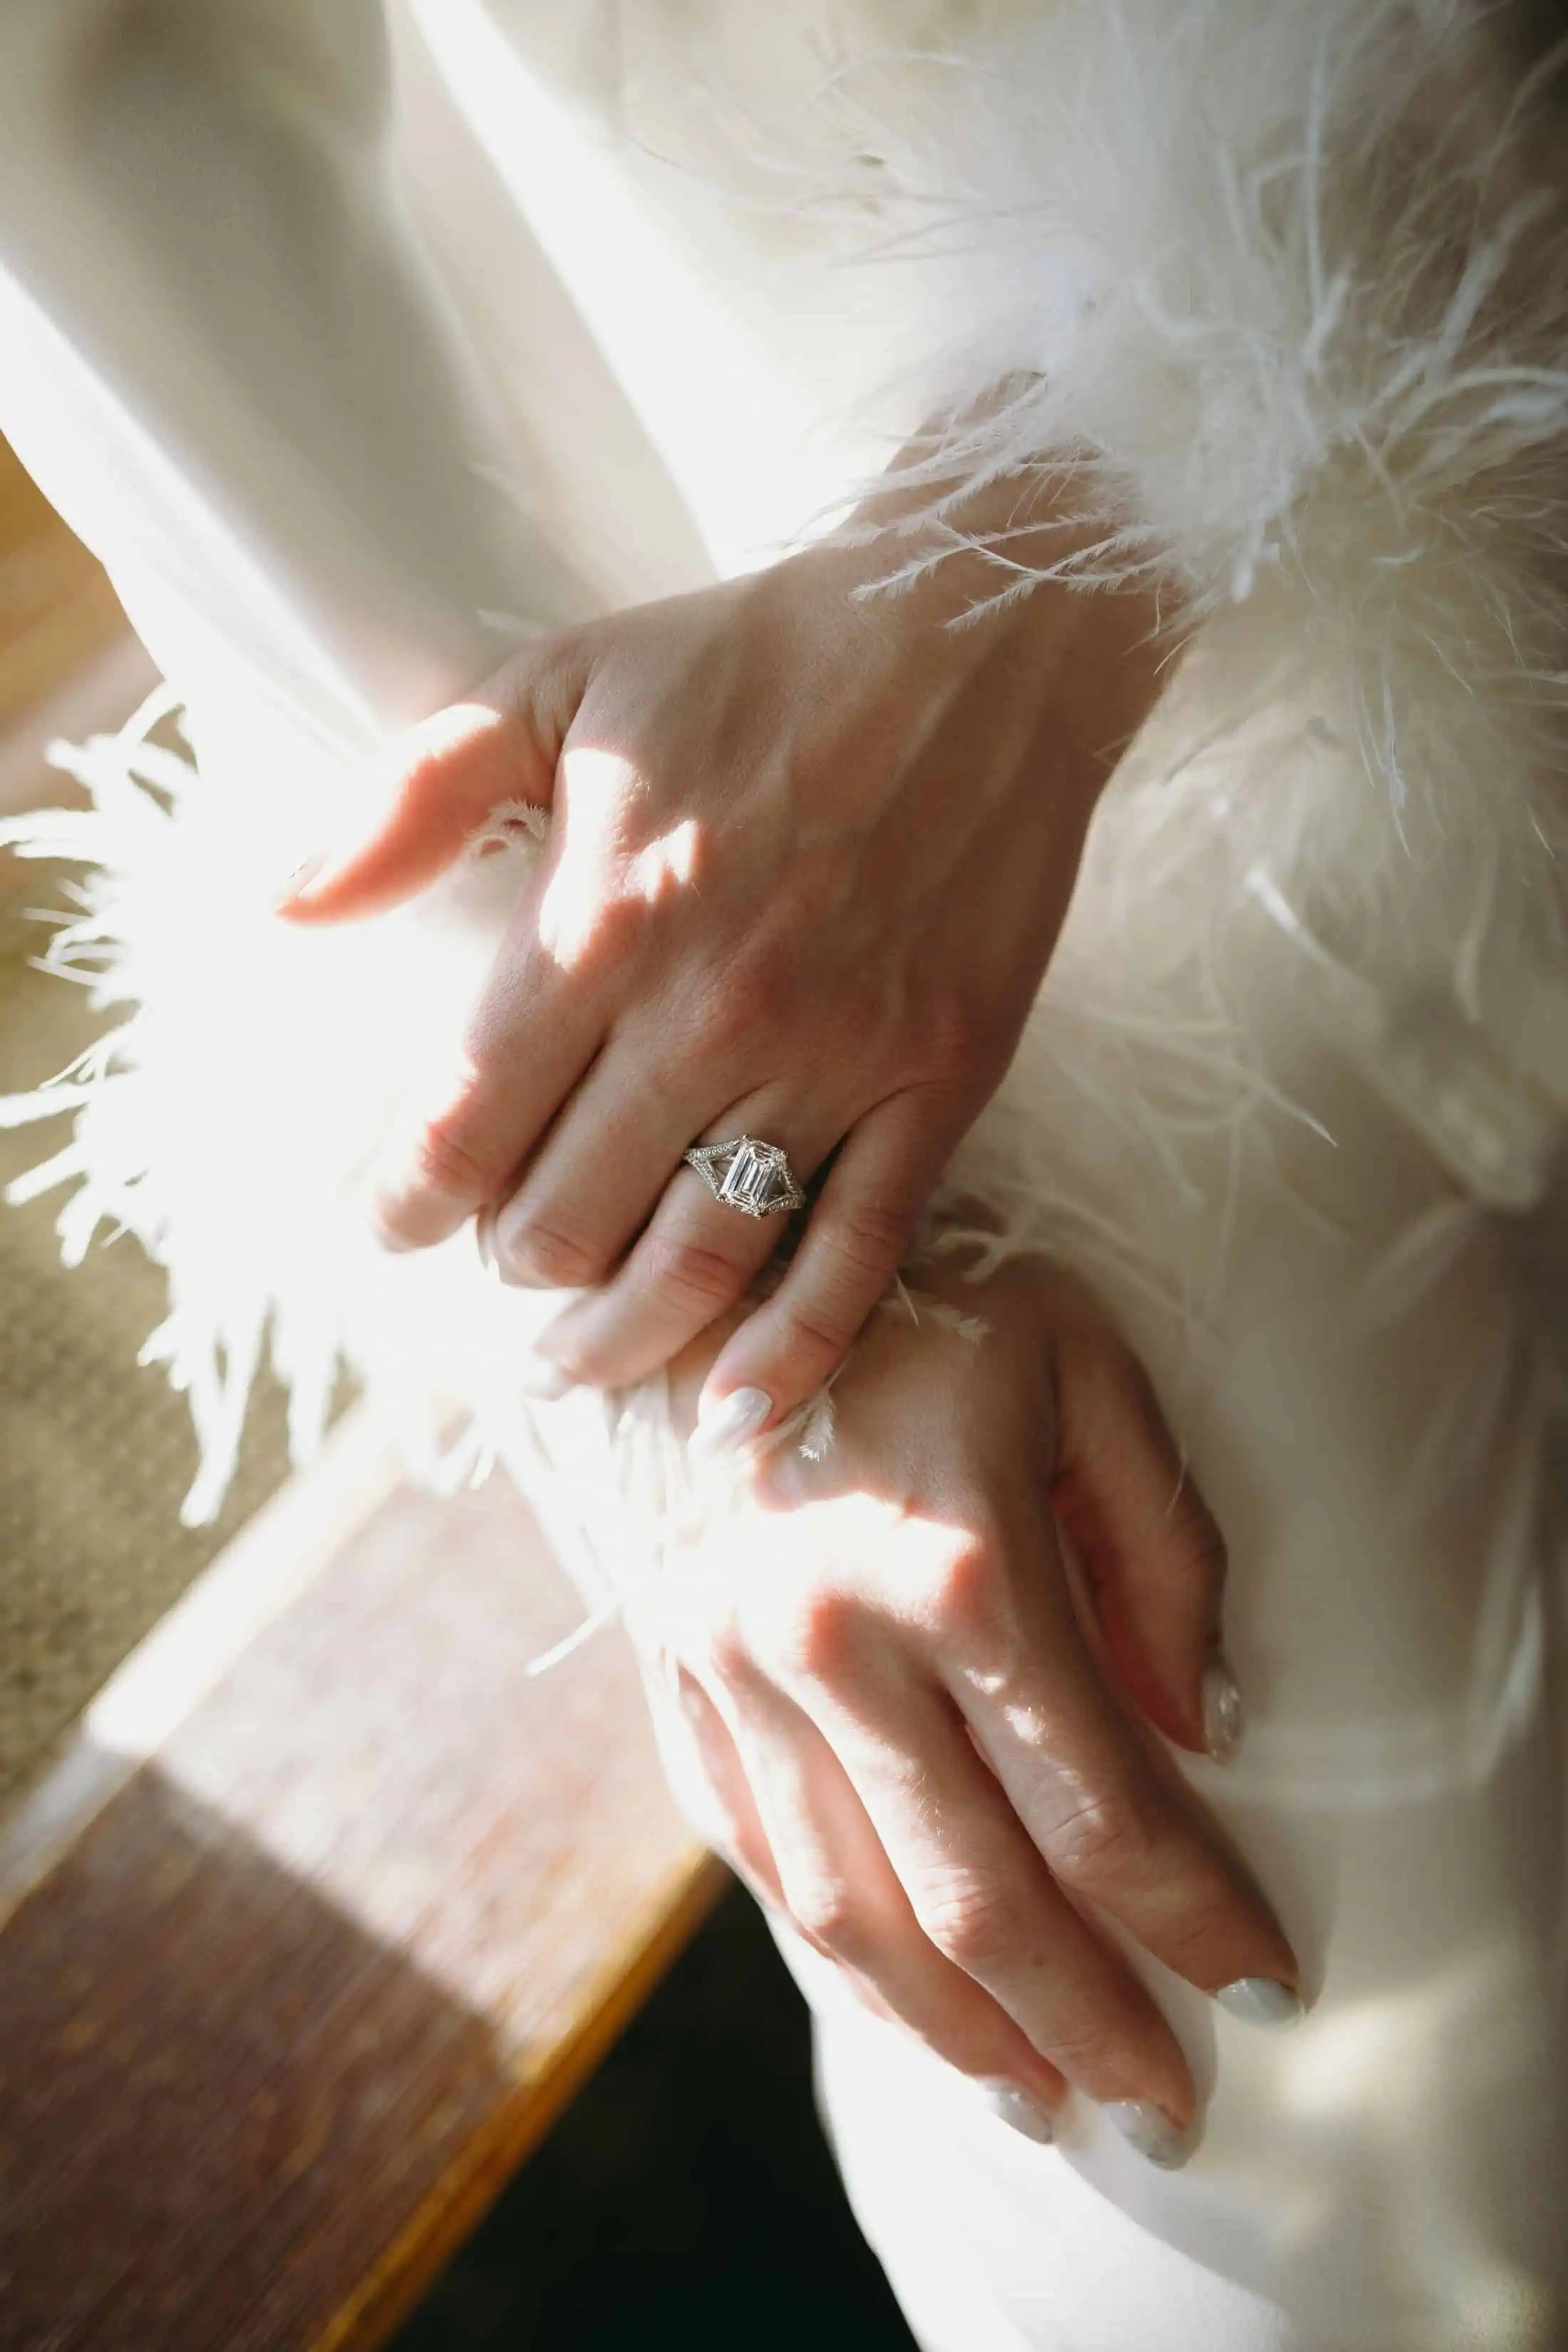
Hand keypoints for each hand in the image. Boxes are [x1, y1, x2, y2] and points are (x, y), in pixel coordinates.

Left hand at [278, 466, 1170, 1434]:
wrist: (978, 630)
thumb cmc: (749, 656)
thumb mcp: (551, 681)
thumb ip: (409, 801)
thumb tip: (283, 906)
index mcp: (603, 919)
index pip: (465, 1124)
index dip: (404, 1203)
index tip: (388, 1224)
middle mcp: (713, 1009)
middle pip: (570, 1221)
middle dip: (509, 1266)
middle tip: (499, 1261)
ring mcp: (837, 1055)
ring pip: (699, 1262)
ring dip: (616, 1342)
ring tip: (573, 1363)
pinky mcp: (940, 1080)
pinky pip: (862, 1253)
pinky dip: (794, 1352)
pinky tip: (734, 1413)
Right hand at [636, 1251, 1299, 2162]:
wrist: (731, 1248)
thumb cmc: (944, 1305)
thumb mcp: (1093, 1376)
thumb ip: (1165, 1556)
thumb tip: (1204, 1732)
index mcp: (963, 1562)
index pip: (1103, 1807)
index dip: (1193, 1917)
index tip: (1262, 1991)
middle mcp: (832, 1638)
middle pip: (977, 1896)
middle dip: (1086, 2021)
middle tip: (1161, 2105)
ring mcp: (732, 1664)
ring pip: (847, 1910)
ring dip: (952, 2028)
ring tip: (1038, 2098)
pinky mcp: (671, 1669)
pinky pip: (749, 1850)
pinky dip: (830, 1948)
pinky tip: (902, 1999)